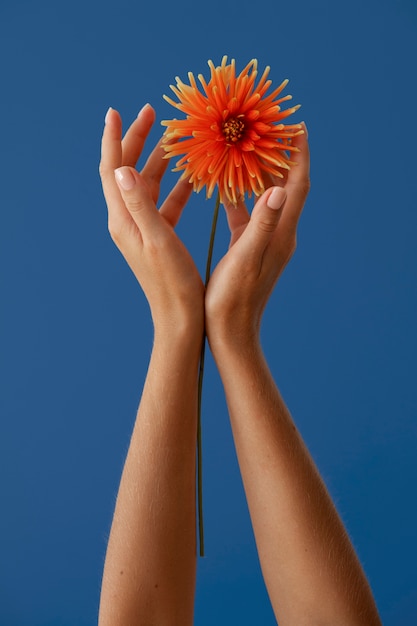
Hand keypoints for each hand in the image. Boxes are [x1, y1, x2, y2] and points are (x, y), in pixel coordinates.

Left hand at [99, 105, 203, 335]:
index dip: (113, 138)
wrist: (180, 318)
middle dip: (139, 140)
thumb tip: (121, 167)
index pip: (111, 169)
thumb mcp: (158, 240)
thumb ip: (141, 204)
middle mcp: (128, 221)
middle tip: (154, 112)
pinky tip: (194, 177)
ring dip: (161, 161)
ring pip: (149, 185)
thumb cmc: (173, 282)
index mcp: (123, 220)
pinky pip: (166, 203)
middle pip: (128, 171)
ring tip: (178, 139)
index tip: (117, 110)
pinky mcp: (159, 237)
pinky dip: (178, 187)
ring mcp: (143, 229)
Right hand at [205, 124, 309, 347]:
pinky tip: (222, 185)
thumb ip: (262, 224)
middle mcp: (277, 233)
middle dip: (280, 156)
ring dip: (258, 173)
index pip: (297, 185)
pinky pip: (247, 213)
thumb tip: (277, 189)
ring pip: (265, 198)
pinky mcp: (249, 248)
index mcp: (281, 233)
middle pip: (285, 186)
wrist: (230, 331)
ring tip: (244, 147)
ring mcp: (264, 241)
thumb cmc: (234, 298)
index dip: (299, 155)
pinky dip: (238, 196)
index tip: (298, 125)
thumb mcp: (246, 258)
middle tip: (267, 128)